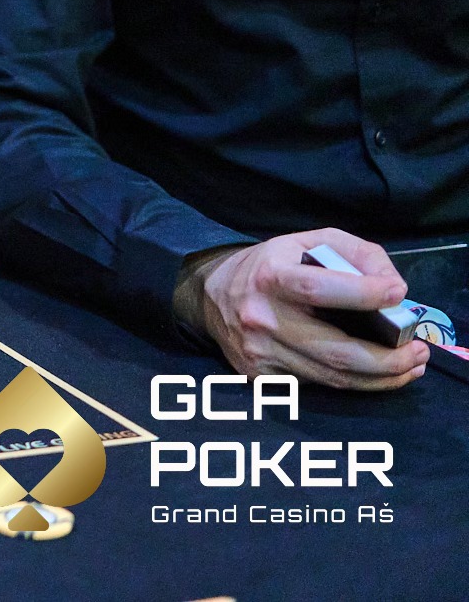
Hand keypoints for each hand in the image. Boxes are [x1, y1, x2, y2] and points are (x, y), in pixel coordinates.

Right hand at [181, 229, 429, 390]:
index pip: (319, 289)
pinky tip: (372, 374)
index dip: (364, 294)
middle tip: (419, 353)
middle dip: (389, 359)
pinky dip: (350, 382)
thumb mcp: (307, 242)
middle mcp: (262, 317)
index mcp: (271, 276)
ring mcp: (259, 352)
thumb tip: (394, 287)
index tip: (399, 294)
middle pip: (336, 352)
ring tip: (409, 367)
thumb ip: (354, 253)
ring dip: (380, 377)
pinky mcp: (259, 376)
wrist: (208, 296)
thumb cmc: (268, 265)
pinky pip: (316, 384)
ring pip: (332, 378)